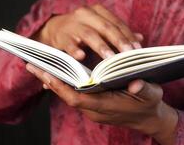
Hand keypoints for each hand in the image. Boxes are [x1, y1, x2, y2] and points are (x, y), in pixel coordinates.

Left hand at [26, 64, 178, 144]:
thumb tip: (135, 83)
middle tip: (32, 64)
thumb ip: (143, 89)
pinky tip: (58, 70)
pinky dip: (65, 82)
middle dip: (49, 80)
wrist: (151, 119)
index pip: (76, 98)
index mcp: (105, 106)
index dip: (60, 86)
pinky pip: (75, 92)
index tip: (46, 73)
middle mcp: (94, 109)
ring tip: (40, 64)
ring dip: (54, 80)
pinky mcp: (94, 103)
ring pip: (69, 93)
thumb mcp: (151, 95)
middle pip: (66, 95)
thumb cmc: (149, 105)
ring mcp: (93, 107)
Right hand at [33, 4, 142, 59]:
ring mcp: (72, 24)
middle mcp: (85, 14)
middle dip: (119, 41)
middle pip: (105, 27)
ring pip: (89, 34)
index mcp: (97, 11)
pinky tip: (81, 57)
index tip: (138, 49)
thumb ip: (117, 33)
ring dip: (101, 46)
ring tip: (110, 58)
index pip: (116, 23)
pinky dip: (75, 50)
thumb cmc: (81, 30)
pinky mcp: (61, 36)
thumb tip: (140, 38)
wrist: (54, 29)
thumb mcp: (99, 28)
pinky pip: (69, 44)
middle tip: (128, 54)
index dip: (128, 36)